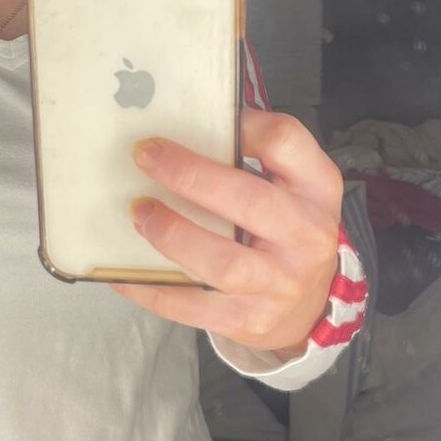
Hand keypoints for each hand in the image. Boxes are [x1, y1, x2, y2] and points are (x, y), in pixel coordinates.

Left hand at [110, 109, 343, 362]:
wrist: (310, 306)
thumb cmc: (286, 231)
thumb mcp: (291, 187)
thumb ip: (255, 156)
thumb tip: (183, 121)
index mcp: (316, 189)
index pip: (286, 142)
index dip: (244, 126)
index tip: (205, 119)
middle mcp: (306, 236)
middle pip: (250, 201)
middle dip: (190, 176)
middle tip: (146, 156)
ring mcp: (280, 284)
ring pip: (223, 262)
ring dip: (173, 234)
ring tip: (139, 213)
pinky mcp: (250, 321)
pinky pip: (192, 306)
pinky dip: (152, 288)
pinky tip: (124, 273)